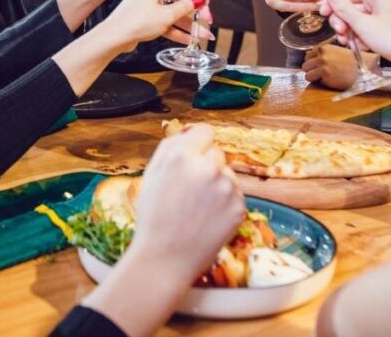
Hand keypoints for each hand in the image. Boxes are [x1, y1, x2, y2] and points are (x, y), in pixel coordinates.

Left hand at [104, 0, 211, 50]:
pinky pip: (169, 20)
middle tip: (207, 20)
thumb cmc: (134, 21)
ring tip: (203, 35)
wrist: (114, 37)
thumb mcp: (166, 15)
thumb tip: (199, 0)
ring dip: (191, 23)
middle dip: (197, 9)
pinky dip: (179, 29)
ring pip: (177, 10)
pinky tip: (190, 39)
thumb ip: (186, 7)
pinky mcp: (149, 15)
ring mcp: (152, 2)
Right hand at [130, 124, 244, 285]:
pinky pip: (235, 195)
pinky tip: (208, 218)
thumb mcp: (151, 175)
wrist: (165, 259)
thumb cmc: (154, 218)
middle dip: (206, 165)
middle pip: (217, 153)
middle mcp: (208, 168)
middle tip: (190, 189)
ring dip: (217, 185)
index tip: (197, 151)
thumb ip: (170, 147)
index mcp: (182, 156)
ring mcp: (227, 188)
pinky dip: (225, 204)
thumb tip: (189, 131)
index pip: (205, 131)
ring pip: (227, 175)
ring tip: (198, 208)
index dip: (199, 141)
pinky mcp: (239, 208)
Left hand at [303, 44, 380, 89]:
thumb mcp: (339, 50)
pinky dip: (322, 83)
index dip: (312, 60)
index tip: (316, 63)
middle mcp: (321, 57)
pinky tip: (332, 80)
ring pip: (307, 75)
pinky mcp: (326, 79)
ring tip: (323, 77)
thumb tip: (311, 56)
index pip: (308, 55)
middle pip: (305, 65)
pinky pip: (317, 82)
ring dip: (314, 77)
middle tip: (319, 72)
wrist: (366, 69)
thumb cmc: (356, 59)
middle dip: (311, 69)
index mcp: (324, 48)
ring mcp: (323, 69)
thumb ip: (326, 53)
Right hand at [319, 0, 390, 67]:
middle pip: (349, 8)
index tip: (323, 13)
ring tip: (350, 41)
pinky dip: (358, 39)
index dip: (333, 4)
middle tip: (341, 31)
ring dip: (349, 32)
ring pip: (354, 21)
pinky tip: (360, 46)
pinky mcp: (382, 31)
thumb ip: (343, 8)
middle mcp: (379, 3)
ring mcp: (381, 17)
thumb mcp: (362, 23)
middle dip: (342, 21)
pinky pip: (362, 31)